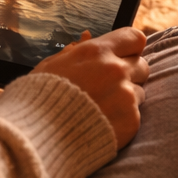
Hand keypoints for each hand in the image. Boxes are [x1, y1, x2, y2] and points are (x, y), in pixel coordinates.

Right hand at [33, 28, 148, 148]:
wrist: (36, 139)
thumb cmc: (37, 101)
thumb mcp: (50, 66)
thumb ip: (74, 52)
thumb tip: (86, 38)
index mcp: (96, 51)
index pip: (134, 38)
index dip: (130, 48)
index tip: (123, 56)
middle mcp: (115, 69)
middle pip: (141, 65)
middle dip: (129, 74)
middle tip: (109, 88)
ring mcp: (125, 95)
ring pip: (140, 91)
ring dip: (126, 99)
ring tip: (101, 110)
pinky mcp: (131, 120)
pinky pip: (136, 114)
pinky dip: (123, 120)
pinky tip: (102, 125)